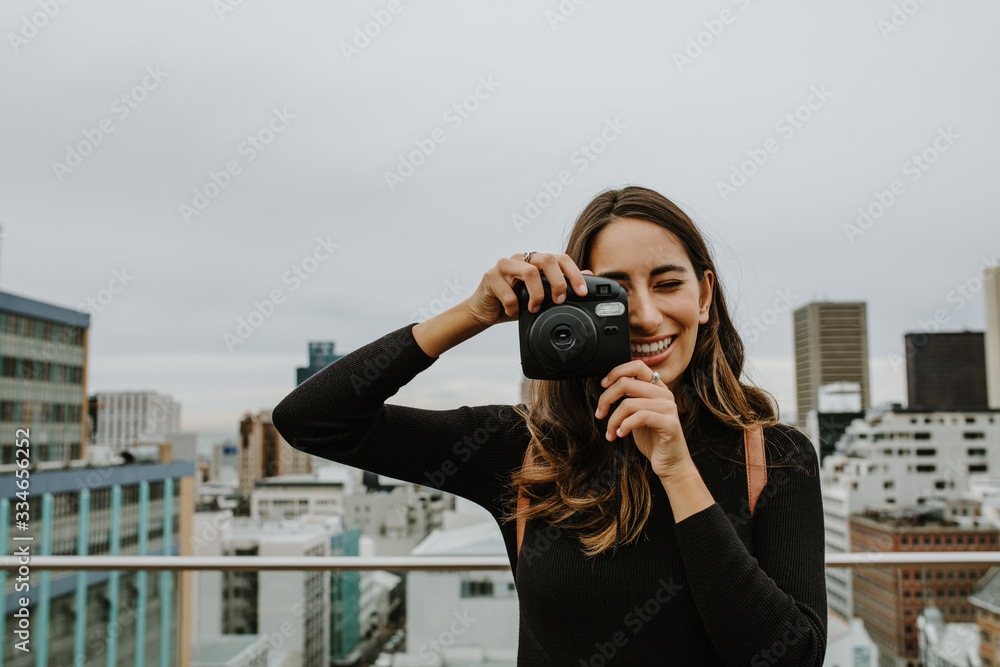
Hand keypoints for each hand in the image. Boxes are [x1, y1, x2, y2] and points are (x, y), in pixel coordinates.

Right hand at [465, 252, 592, 326]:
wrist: (485, 310)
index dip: (574, 274)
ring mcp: (504, 265)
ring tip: (534, 308)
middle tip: (559, 300)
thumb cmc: (514, 300)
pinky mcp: (490, 276)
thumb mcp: (541, 294)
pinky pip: (508, 293)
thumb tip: (588, 274)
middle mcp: (520, 259)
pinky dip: (514, 307)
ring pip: (529, 272)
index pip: (559, 258)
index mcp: (534, 261)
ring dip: (537, 295)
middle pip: (546, 259)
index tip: (581, 292)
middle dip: (558, 281)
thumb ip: (561, 284)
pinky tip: (513, 312)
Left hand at [594, 361, 693, 479]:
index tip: (603, 386)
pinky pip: (639, 417)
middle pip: (626, 383)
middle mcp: (664, 394)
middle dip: (606, 399)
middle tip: (600, 414)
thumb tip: (607, 386)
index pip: (637, 366)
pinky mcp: (669, 423)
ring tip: (610, 432)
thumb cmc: (652, 438)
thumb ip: (629, 397)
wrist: (670, 463)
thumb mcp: (637, 413)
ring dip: (613, 420)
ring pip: (628, 403)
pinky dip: (624, 426)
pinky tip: (620, 434)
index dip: (616, 372)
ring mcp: (669, 408)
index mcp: (657, 388)